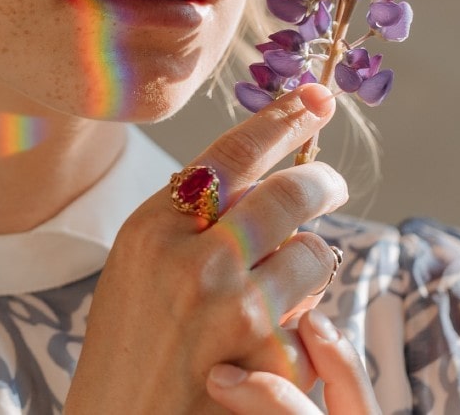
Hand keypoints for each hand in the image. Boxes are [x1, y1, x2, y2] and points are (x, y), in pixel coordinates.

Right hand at [65, 85, 348, 414]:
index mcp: (152, 228)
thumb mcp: (139, 267)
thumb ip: (191, 223)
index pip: (231, 154)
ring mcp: (234, 309)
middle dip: (320, 183)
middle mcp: (193, 259)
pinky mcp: (269, 360)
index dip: (281, 120)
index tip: (316, 98)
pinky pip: (312, 323)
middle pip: (288, 194)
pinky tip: (263, 347)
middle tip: (330, 184)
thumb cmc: (129, 347)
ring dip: (308, 269)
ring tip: (279, 290)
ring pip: (313, 255)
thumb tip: (266, 178)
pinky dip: (299, 330)